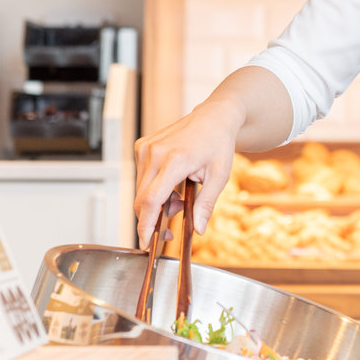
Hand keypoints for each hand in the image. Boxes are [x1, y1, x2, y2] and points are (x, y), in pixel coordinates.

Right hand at [133, 95, 244, 245]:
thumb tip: (197, 229)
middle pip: (142, 199)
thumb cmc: (218, 143)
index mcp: (175, 160)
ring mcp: (146, 148)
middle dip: (154, 218)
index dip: (146, 225)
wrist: (214, 117)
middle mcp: (155, 153)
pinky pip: (140, 177)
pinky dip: (152, 188)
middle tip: (174, 221)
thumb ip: (206, 204)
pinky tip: (172, 185)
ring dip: (155, 202)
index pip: (152, 200)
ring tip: (180, 197)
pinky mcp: (142, 146)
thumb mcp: (219, 176)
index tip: (145, 242)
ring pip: (140, 190)